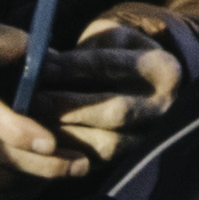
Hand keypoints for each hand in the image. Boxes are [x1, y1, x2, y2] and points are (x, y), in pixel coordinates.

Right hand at [0, 15, 84, 199]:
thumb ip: (7, 41)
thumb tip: (48, 56)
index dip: (25, 135)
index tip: (53, 142)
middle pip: (1, 161)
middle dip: (46, 168)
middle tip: (79, 164)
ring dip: (34, 184)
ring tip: (65, 174)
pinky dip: (11, 195)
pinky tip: (33, 185)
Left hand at [29, 26, 182, 163]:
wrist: (140, 85)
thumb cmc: (117, 53)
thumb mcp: (110, 37)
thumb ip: (86, 47)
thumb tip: (46, 64)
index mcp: (164, 69)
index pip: (112, 66)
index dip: (73, 66)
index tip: (42, 67)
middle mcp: (165, 108)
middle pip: (114, 110)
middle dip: (69, 105)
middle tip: (33, 99)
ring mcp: (152, 138)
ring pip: (107, 143)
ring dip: (66, 135)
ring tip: (33, 123)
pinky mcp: (131, 160)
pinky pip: (98, 162)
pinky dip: (67, 155)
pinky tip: (42, 143)